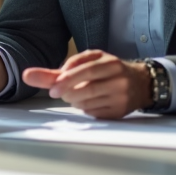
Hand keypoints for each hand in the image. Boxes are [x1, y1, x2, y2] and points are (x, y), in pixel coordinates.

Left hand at [22, 50, 152, 118]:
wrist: (141, 83)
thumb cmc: (108, 70)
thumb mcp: (91, 61)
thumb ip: (65, 66)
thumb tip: (34, 75)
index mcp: (109, 63)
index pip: (86, 71)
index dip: (67, 80)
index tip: (52, 89)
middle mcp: (118, 80)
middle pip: (86, 90)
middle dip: (68, 93)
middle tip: (61, 92)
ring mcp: (121, 97)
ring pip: (87, 104)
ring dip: (75, 101)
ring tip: (77, 94)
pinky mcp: (120, 112)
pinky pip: (94, 113)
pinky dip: (85, 108)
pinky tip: (90, 102)